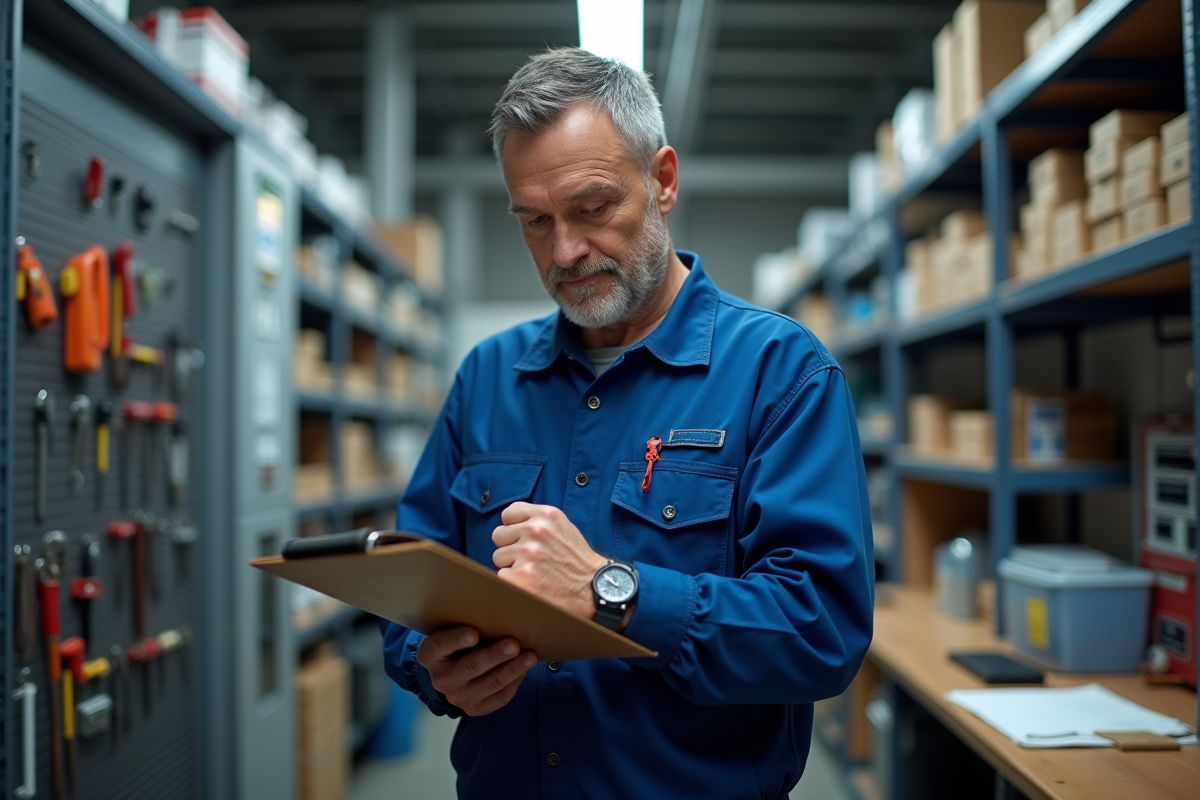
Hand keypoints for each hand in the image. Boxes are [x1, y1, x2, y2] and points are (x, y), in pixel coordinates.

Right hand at [416, 627, 536, 716]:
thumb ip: (467, 623)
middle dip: (494, 655)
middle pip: (471, 666)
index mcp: (430, 655)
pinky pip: (500, 697)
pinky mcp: (476, 709)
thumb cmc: (456, 645)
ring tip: (530, 656)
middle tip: (513, 644)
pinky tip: (526, 669)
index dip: (457, 639)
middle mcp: (441, 679)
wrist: (450, 675)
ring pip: (491, 683)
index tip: (474, 632)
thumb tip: (501, 609)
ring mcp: (458, 697)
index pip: (441, 645)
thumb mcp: (451, 631)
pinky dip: (516, 681)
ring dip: (513, 669)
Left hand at [492, 502, 607, 617]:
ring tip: (534, 572)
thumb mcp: (563, 528)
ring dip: (511, 566)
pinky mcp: (522, 577)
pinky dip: (512, 582)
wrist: (594, 589)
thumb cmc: (577, 561)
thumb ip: (538, 521)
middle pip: (499, 535)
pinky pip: (500, 576)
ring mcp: (529, 553)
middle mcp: (537, 530)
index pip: (508, 513)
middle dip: (510, 548)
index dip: (512, 528)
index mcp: (547, 515)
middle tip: (531, 559)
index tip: (521, 539)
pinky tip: (530, 584)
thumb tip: (509, 524)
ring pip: (498, 557)